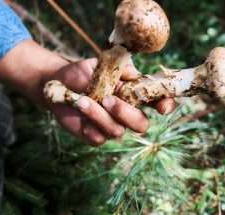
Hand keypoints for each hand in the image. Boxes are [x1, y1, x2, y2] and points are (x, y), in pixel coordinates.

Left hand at [48, 58, 175, 145]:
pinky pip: (99, 138)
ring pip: (117, 131)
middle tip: (107, 99)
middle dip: (126, 113)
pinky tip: (78, 112)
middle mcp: (127, 112)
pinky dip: (89, 126)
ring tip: (82, 100)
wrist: (58, 83)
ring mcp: (111, 126)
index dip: (166, 106)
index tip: (162, 108)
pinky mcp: (95, 135)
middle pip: (141, 124)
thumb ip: (118, 68)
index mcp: (135, 93)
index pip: (158, 102)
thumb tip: (133, 75)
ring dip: (100, 115)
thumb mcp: (100, 65)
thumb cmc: (84, 72)